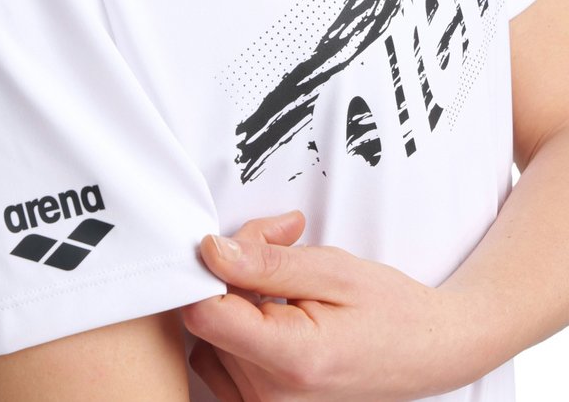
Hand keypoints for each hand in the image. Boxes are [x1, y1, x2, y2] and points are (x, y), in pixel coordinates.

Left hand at [181, 212, 483, 401]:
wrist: (428, 352)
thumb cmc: (391, 309)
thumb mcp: (333, 269)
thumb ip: (267, 262)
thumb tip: (210, 251)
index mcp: (292, 361)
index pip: (204, 315)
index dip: (209, 270)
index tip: (240, 246)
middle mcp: (270, 398)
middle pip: (208, 319)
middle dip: (235, 270)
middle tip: (282, 246)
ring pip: (211, 336)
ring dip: (237, 298)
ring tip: (286, 284)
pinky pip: (219, 359)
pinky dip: (239, 327)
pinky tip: (274, 312)